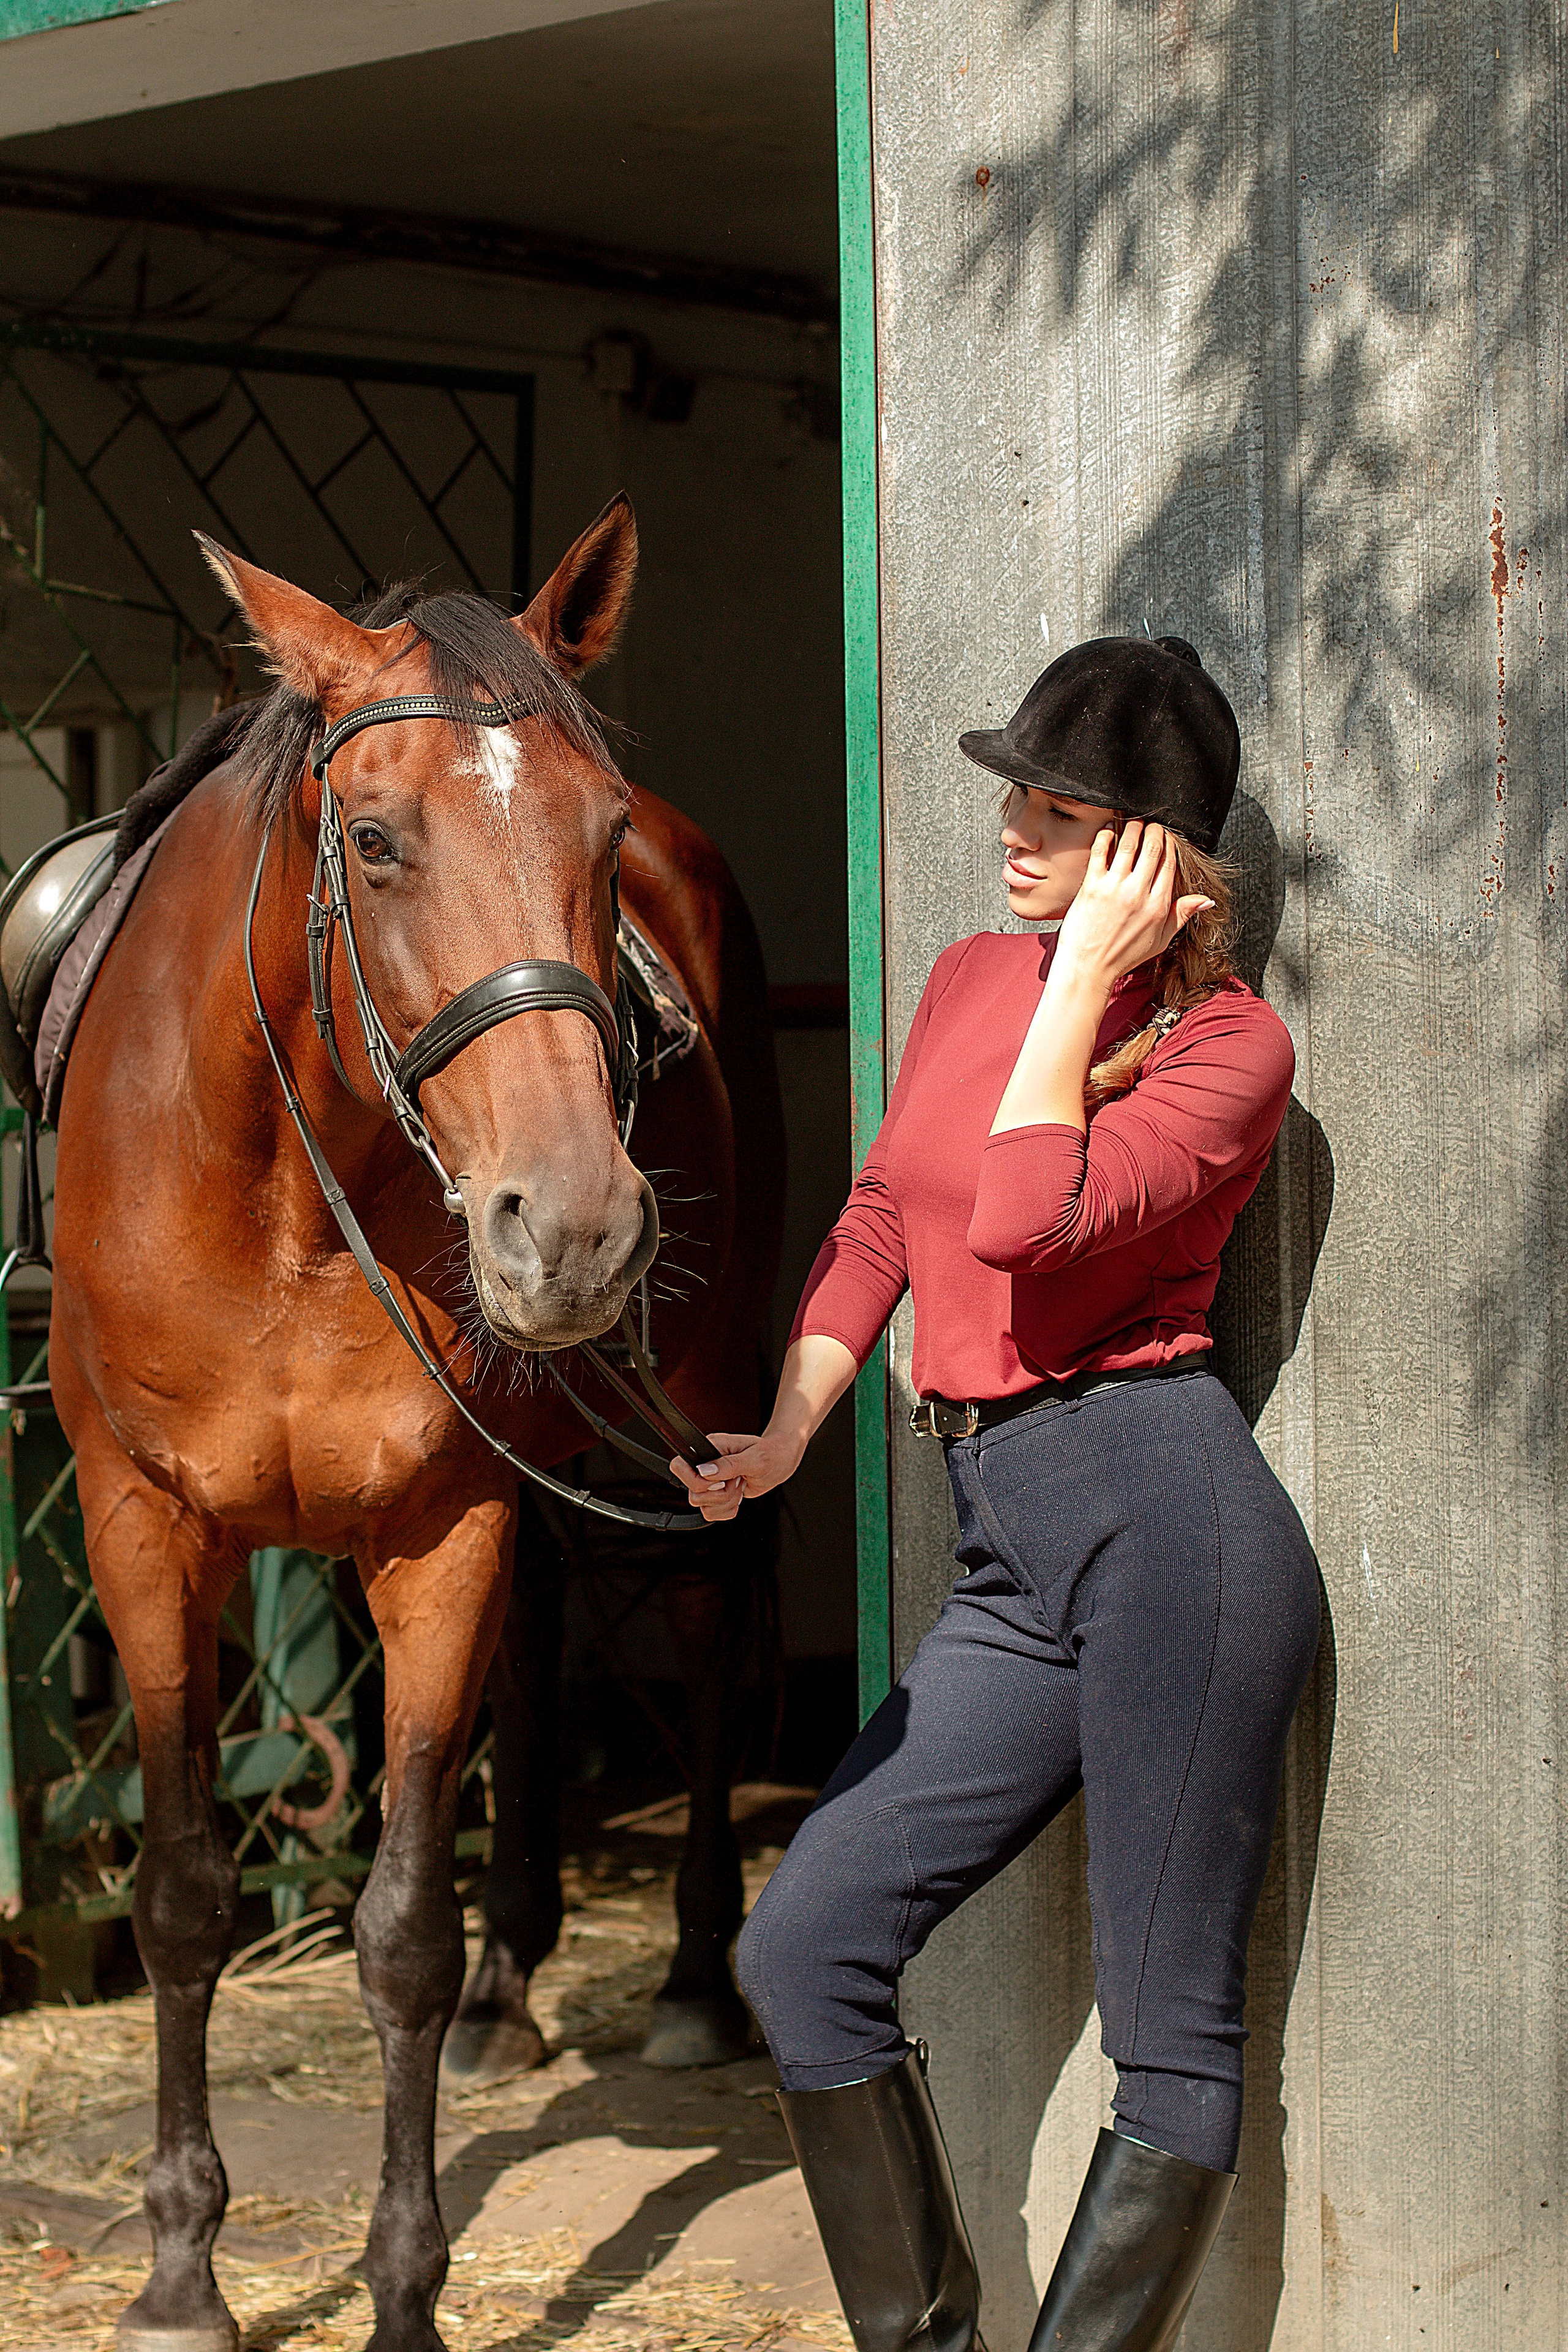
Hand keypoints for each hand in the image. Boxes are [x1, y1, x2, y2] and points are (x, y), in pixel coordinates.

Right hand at [669, 1427, 805, 1523]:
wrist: (781, 1460)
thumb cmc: (771, 1452)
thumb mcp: (755, 1458)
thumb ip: (729, 1465)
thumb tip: (705, 1471)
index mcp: (710, 1448)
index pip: (679, 1466)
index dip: (696, 1480)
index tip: (719, 1480)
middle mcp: (706, 1465)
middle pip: (693, 1494)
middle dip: (720, 1494)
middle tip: (737, 1481)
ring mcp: (711, 1482)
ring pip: (703, 1506)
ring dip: (726, 1502)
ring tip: (740, 1486)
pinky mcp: (718, 1495)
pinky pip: (712, 1513)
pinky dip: (728, 1510)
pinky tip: (739, 1495)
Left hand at [1054, 821, 1212, 987]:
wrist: (1089, 967)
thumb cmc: (1123, 956)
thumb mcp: (1161, 940)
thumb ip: (1183, 915)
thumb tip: (1207, 900)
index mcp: (1158, 905)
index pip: (1169, 862)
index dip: (1169, 844)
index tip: (1166, 837)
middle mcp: (1138, 894)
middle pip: (1153, 847)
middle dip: (1154, 830)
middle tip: (1151, 825)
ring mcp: (1114, 888)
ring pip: (1129, 844)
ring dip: (1132, 827)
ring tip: (1133, 823)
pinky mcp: (1092, 886)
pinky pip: (1100, 851)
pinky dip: (1106, 836)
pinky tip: (1109, 831)